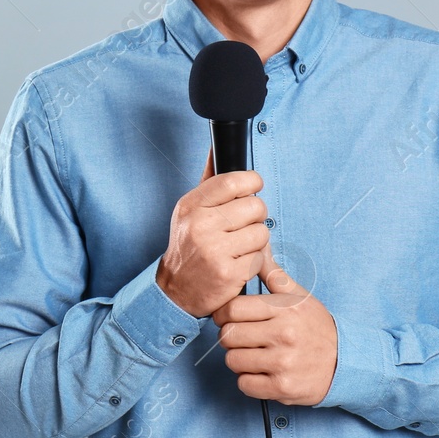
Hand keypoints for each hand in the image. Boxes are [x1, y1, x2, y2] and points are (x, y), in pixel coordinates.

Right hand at [155, 149, 269, 318]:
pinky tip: (238, 263)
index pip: (232, 181)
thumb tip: (217, 147)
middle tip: (244, 224)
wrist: (176, 290)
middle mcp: (200, 226)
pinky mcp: (229, 274)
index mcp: (191, 206)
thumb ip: (209, 180)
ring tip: (240, 245)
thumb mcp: (190, 210)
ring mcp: (214, 251)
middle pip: (255, 206)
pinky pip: (260, 257)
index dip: (252, 180)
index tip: (255, 185)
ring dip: (257, 240)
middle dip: (256, 215)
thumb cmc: (189, 245)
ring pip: (262, 233)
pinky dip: (254, 261)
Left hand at [213, 247, 338, 405]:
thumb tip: (259, 250)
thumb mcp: (300, 298)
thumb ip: (275, 277)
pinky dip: (249, 380)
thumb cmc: (317, 328)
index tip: (230, 318)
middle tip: (242, 338)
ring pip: (233, 360)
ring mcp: (283, 363)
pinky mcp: (282, 387)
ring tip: (254, 355)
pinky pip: (244, 384)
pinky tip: (262, 373)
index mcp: (285, 310)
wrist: (345, 362)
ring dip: (239, 359)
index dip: (224, 313)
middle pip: (228, 335)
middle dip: (230, 337)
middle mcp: (284, 335)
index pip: (233, 309)